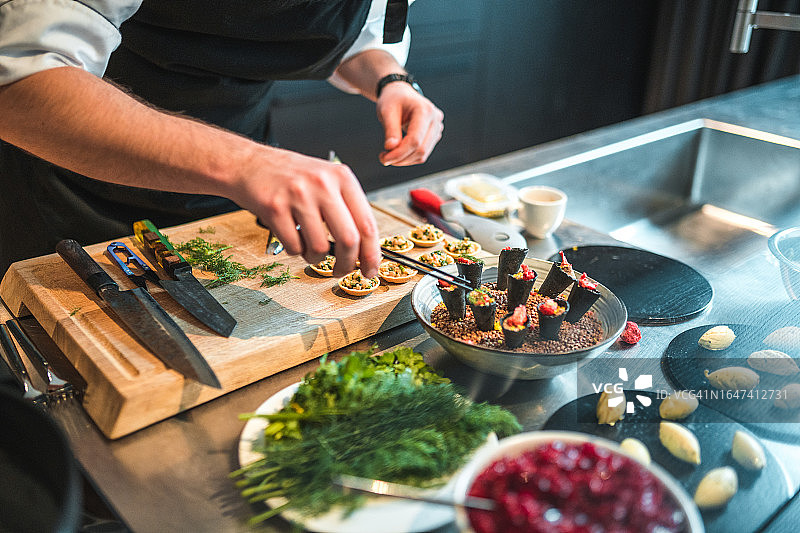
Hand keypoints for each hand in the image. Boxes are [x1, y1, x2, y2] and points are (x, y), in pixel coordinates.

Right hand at [232, 147, 379, 276]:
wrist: (248, 163)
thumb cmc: (290, 176)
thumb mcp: (326, 180)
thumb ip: (346, 208)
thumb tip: (364, 249)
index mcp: (341, 177)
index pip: (367, 223)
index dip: (372, 254)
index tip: (371, 270)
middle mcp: (322, 184)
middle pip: (348, 240)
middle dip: (347, 264)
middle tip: (341, 271)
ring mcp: (298, 195)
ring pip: (320, 248)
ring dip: (316, 258)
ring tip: (309, 247)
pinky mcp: (274, 208)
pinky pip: (294, 247)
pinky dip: (296, 251)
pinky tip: (292, 237)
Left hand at [377, 82, 443, 165]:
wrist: (400, 94)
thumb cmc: (393, 99)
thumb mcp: (387, 111)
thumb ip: (390, 129)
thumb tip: (391, 148)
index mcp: (425, 110)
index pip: (415, 140)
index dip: (399, 153)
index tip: (384, 158)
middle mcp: (435, 120)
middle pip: (420, 150)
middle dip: (401, 159)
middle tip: (384, 158)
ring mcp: (437, 129)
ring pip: (422, 155)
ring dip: (404, 160)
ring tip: (388, 154)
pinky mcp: (434, 136)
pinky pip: (422, 154)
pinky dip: (408, 157)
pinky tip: (397, 151)